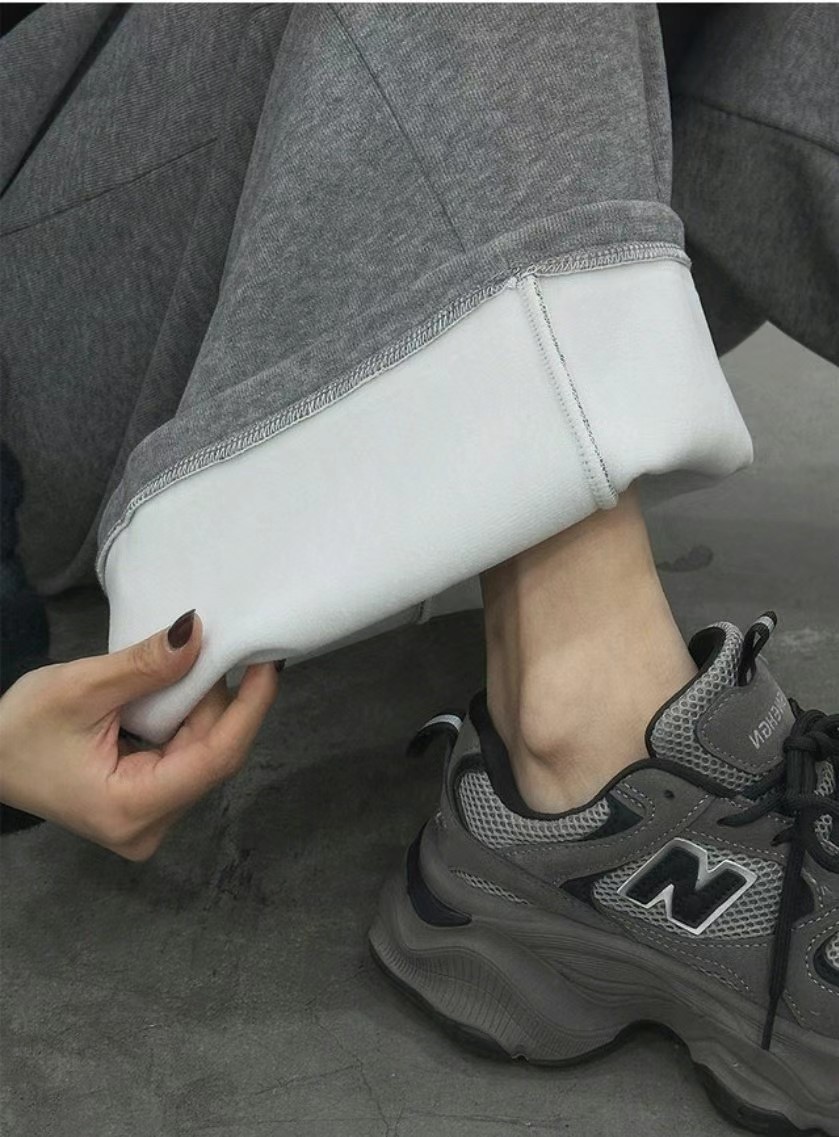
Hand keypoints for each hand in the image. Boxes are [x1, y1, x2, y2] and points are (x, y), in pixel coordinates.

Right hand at [0, 610, 278, 859]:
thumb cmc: (16, 729)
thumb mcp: (80, 688)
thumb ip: (145, 666)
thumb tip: (198, 633)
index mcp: (131, 808)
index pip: (216, 758)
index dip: (250, 708)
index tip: (269, 664)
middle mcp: (148, 827)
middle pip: (212, 756)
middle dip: (223, 701)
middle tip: (228, 648)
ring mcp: (147, 821)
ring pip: (201, 756)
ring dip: (205, 708)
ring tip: (200, 662)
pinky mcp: (144, 806)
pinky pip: (184, 759)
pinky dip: (188, 722)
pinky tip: (185, 689)